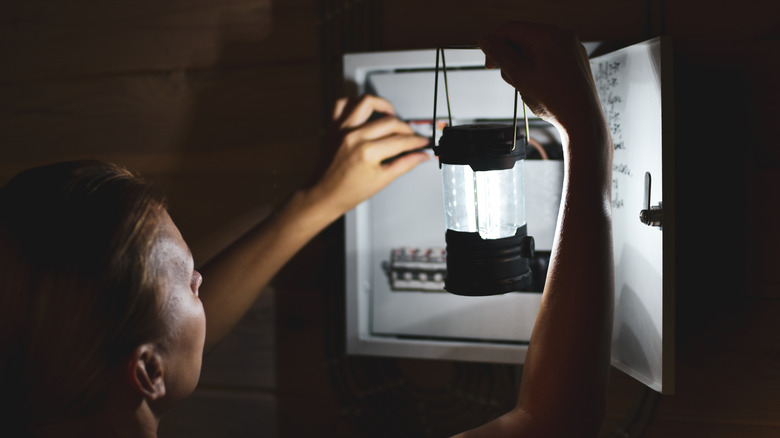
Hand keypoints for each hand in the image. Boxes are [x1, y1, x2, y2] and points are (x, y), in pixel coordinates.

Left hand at [309, 95, 429, 216]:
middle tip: (411, 136)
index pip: (401, 141)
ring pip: (367, 102)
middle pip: (390, 122)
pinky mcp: (333, 127)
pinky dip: (355, 102)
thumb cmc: (348, 192)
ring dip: (383, 105)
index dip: (417, 141)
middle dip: (406, 128)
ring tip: (391, 114)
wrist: (324, 195)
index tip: (423, 142)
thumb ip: (404, 164)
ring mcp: (342, 129)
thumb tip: (421, 156)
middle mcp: (354, 136)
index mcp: (368, 152)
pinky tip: (366, 110)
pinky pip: (343, 104)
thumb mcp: (382, 180)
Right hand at [479, 22, 605, 135]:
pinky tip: (541, 85)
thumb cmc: (555, 101)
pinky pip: (549, 55)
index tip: (490, 64)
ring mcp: (571, 46)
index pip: (510, 29)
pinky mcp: (574, 58)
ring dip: (525, 65)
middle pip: (523, 38)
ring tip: (529, 86)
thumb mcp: (520, 76)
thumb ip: (501, 55)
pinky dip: (539, 67)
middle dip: (512, 58)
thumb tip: (486, 40)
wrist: (582, 119)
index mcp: (547, 35)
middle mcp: (562, 35)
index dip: (494, 45)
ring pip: (535, 48)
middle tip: (513, 80)